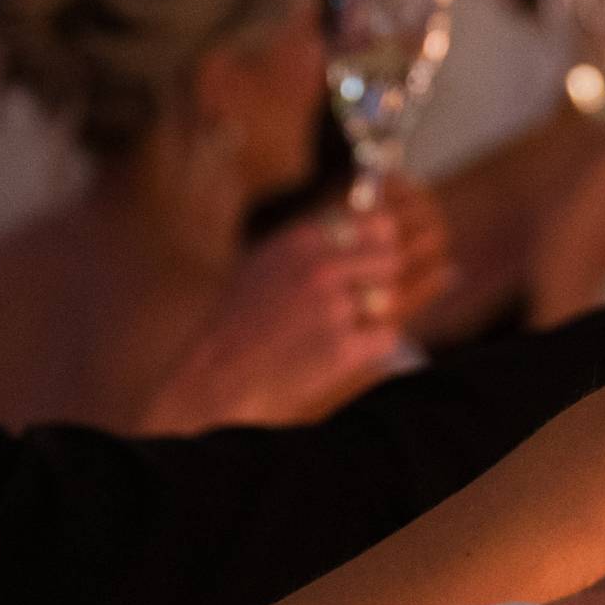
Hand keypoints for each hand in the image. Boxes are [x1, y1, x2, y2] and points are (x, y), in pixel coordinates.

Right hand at [143, 199, 440, 429]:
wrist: (214, 381)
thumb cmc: (236, 326)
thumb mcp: (264, 265)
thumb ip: (312, 244)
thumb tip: (372, 223)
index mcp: (301, 241)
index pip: (378, 224)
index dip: (378, 248)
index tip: (369, 264)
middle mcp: (321, 268)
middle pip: (390, 260)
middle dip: (380, 282)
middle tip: (356, 305)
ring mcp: (334, 308)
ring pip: (389, 300)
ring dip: (372, 316)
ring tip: (334, 332)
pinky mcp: (343, 348)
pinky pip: (386, 338)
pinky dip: (369, 348)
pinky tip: (336, 355)